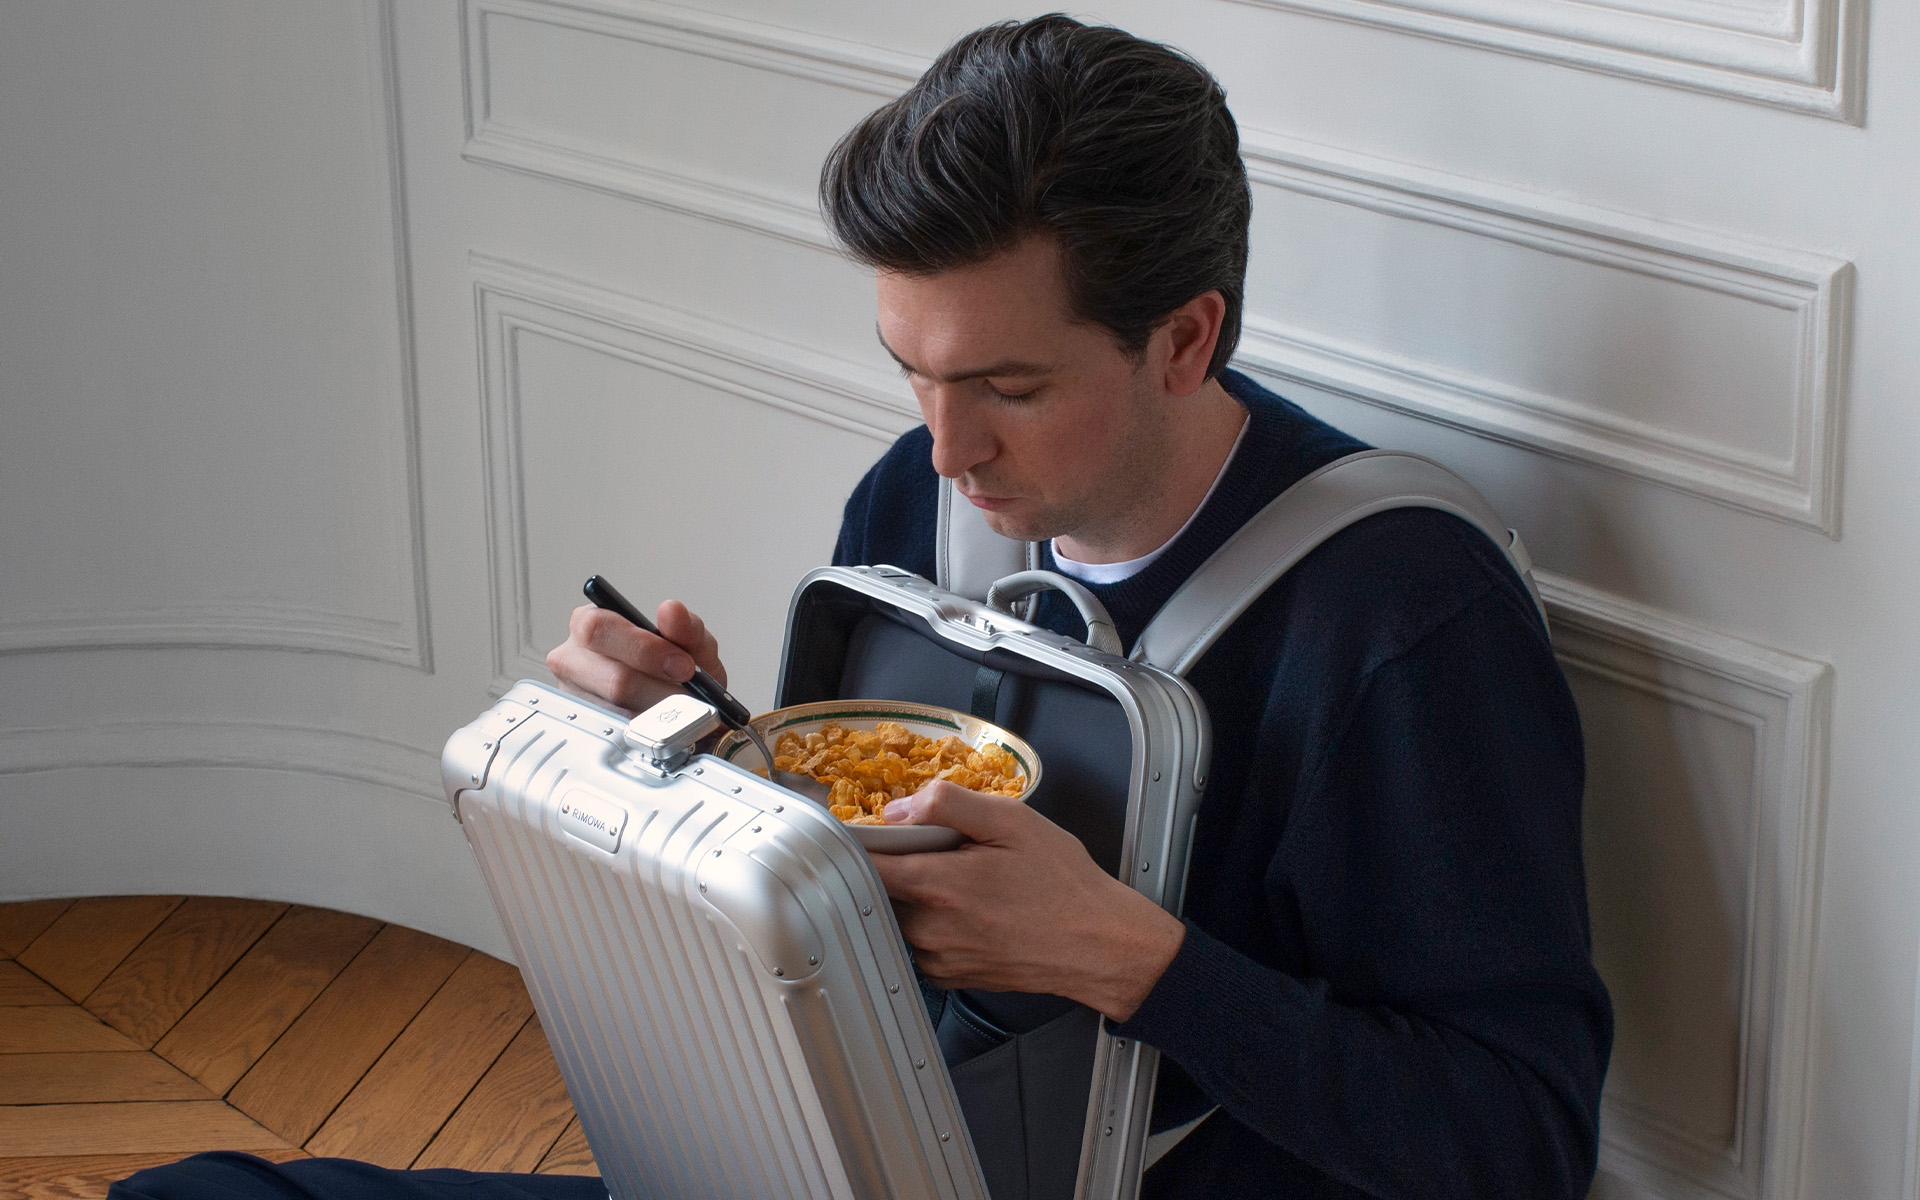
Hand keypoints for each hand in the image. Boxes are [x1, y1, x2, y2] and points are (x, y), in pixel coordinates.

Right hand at [545, 599, 726, 717]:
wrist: (684, 702)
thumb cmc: (676, 665)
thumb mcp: (690, 641)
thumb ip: (685, 626)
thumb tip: (671, 611)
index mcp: (591, 623)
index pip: (599, 629)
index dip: (643, 648)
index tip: (682, 664)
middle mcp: (573, 659)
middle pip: (611, 679)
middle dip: (659, 688)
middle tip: (688, 692)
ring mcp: (575, 698)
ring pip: (618, 712)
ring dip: (658, 713)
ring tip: (681, 709)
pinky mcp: (586, 728)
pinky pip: (619, 734)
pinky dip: (649, 730)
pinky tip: (663, 723)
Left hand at [867, 781, 1185, 1021]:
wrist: (1098, 944)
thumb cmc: (1062, 882)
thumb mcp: (1012, 821)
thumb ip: (948, 805)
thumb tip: (896, 810)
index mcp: (938, 885)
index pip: (864, 863)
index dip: (861, 842)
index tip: (870, 831)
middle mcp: (929, 929)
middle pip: (881, 889)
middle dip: (902, 866)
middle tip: (943, 852)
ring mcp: (937, 959)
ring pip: (901, 916)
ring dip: (919, 896)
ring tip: (967, 883)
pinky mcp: (949, 978)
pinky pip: (921, 943)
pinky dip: (936, 924)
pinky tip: (973, 912)